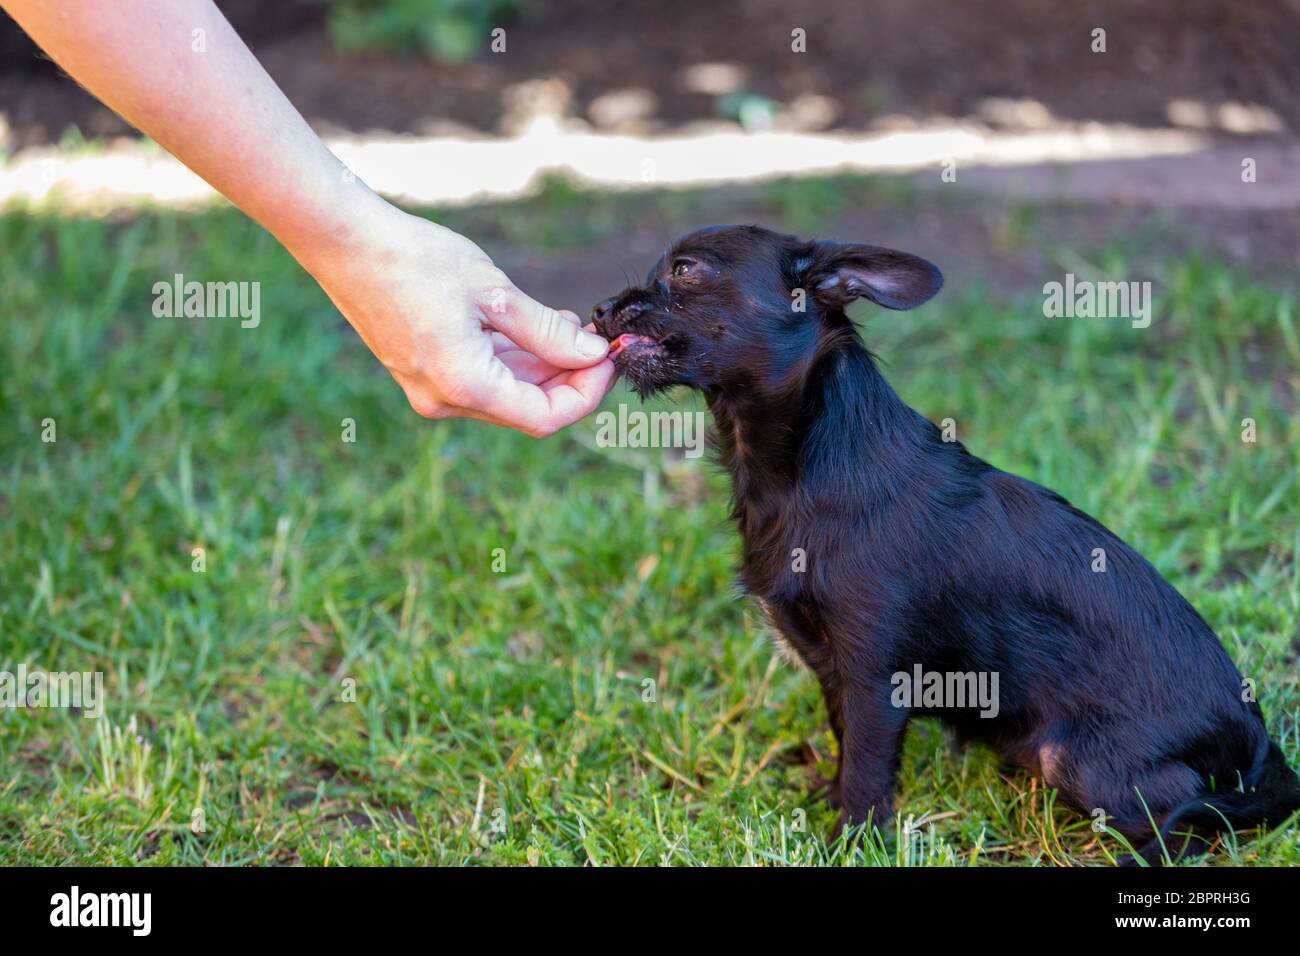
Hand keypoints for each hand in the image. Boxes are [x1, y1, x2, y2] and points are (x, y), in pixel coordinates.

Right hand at [303, 203, 615, 435]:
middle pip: (527, 409)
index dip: (587, 393)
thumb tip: (593, 355)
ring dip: (545, 368)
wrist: (345, 244)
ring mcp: (431, 391)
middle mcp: (445, 401)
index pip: (545, 417)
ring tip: (570, 326)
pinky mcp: (424, 375)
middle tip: (598, 341)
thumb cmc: (416, 260)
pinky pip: (483, 380)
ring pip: (507, 395)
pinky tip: (535, 328)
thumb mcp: (494, 292)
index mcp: (464, 385)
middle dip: (570, 379)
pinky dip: (515, 361)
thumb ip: (547, 332)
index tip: (608, 358)